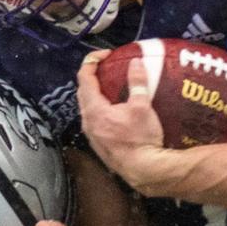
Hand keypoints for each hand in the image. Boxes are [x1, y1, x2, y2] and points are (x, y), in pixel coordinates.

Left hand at [78, 54, 176, 194]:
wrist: (143, 170)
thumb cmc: (141, 140)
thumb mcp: (142, 107)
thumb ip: (137, 82)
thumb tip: (135, 63)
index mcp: (94, 110)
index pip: (84, 78)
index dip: (92, 61)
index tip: (106, 55)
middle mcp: (88, 122)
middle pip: (82, 92)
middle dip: (92, 77)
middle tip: (108, 69)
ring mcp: (92, 135)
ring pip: (87, 108)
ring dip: (96, 95)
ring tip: (111, 89)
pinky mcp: (99, 145)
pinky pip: (94, 121)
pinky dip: (100, 110)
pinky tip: (114, 111)